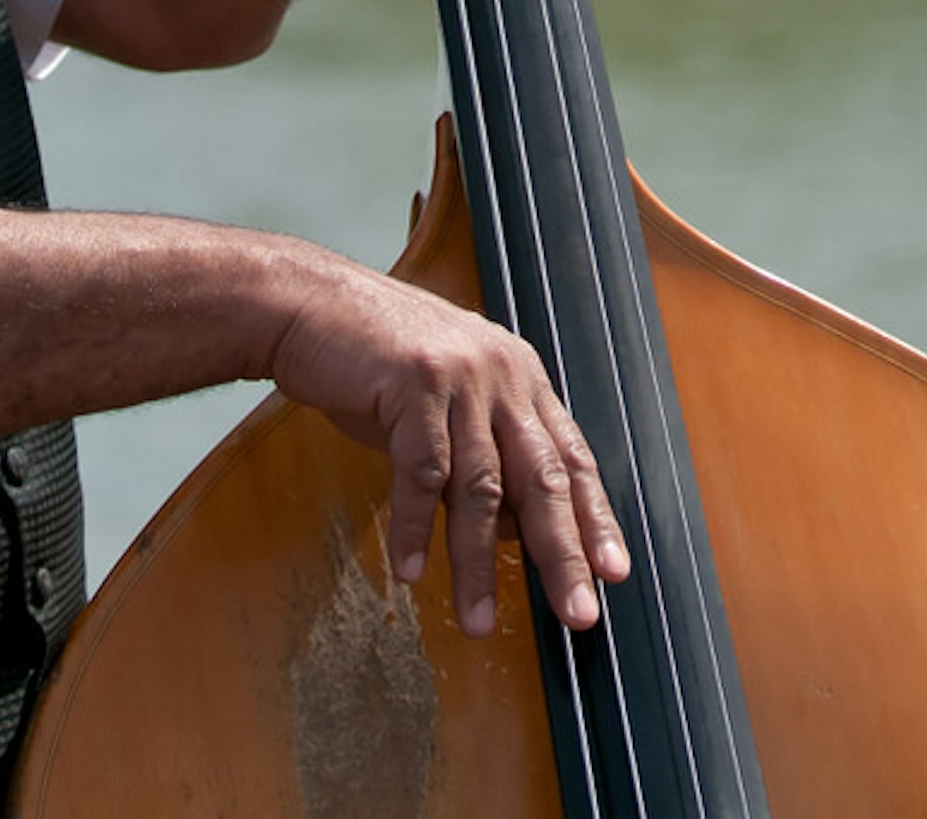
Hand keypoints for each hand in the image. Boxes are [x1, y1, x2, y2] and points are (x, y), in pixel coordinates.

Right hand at [266, 256, 630, 636]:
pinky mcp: (412, 385)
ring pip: (481, 488)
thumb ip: (487, 454)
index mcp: (520, 378)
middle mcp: (501, 375)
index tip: (613, 572)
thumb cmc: (378, 359)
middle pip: (543, 478)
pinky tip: (412, 571)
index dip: (595, 518)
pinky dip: (416, 527)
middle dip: (562, 552)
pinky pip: (421, 473)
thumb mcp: (449, 401)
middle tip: (576, 614)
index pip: (572, 457)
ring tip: (476, 621)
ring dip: (478, 563)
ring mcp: (459, 378)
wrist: (312, 304)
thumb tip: (519, 530)